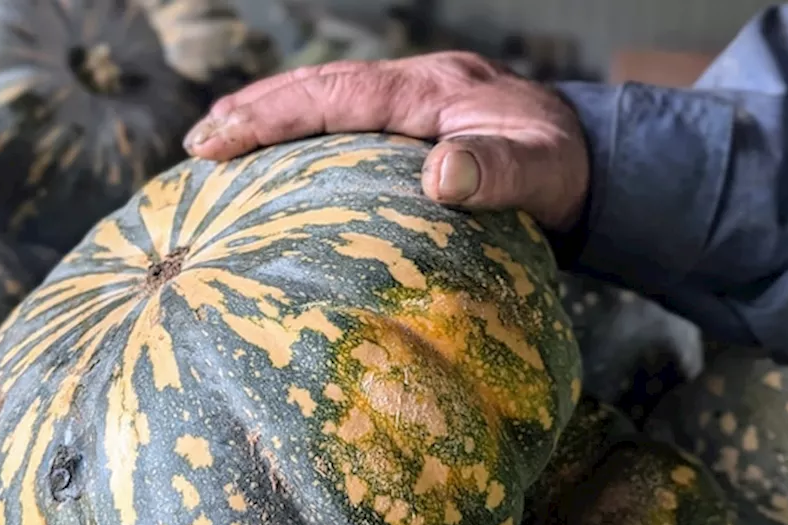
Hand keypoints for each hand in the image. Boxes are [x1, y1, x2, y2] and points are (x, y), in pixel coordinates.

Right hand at [182, 52, 588, 231]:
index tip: (218, 140)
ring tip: (213, 143)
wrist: (590, 156)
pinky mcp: (410, 118)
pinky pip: (341, 115)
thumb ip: (498, 172)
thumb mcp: (543, 173)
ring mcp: (410, 97)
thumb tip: (440, 177)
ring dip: (267, 115)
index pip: (338, 94)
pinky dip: (298, 127)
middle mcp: (415, 84)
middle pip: (317, 86)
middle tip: (196, 145)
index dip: (274, 114)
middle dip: (253, 110)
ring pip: (324, 95)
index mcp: (434, 90)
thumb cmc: (563, 170)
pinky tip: (270, 155)